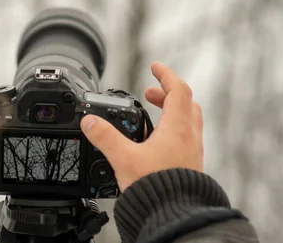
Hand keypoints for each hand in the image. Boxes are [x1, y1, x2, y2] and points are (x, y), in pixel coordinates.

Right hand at [80, 61, 203, 191]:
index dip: (166, 74)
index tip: (154, 66)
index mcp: (177, 127)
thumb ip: (105, 137)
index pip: (178, 89)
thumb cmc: (156, 188)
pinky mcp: (190, 165)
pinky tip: (155, 144)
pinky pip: (185, 139)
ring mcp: (192, 151)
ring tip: (151, 117)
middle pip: (185, 103)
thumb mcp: (123, 158)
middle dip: (166, 94)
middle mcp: (189, 136)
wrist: (174, 215)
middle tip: (148, 94)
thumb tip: (90, 122)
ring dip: (171, 112)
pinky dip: (172, 131)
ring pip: (187, 121)